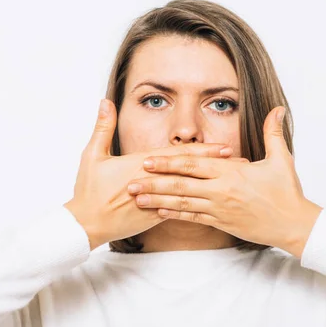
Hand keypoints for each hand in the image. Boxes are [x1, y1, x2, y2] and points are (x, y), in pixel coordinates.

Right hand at [64, 99, 233, 249]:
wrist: (85, 224)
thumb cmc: (88, 189)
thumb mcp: (92, 155)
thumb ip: (103, 127)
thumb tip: (105, 102)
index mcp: (140, 166)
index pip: (178, 157)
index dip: (203, 152)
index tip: (224, 148)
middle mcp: (153, 183)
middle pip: (190, 173)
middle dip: (216, 167)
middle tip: (240, 163)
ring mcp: (156, 201)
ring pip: (190, 192)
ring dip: (212, 186)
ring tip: (234, 183)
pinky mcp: (154, 216)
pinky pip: (179, 210)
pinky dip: (198, 205)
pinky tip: (215, 204)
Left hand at [126, 106, 322, 257]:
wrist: (294, 226)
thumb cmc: (287, 193)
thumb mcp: (282, 160)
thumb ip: (272, 133)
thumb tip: (277, 109)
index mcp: (231, 172)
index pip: (194, 164)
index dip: (169, 162)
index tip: (148, 160)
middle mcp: (221, 191)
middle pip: (181, 185)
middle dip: (154, 183)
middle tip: (130, 181)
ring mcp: (220, 209)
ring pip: (183, 204)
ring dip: (158, 200)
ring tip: (137, 198)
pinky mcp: (222, 223)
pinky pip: (193, 218)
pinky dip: (175, 215)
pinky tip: (158, 211)